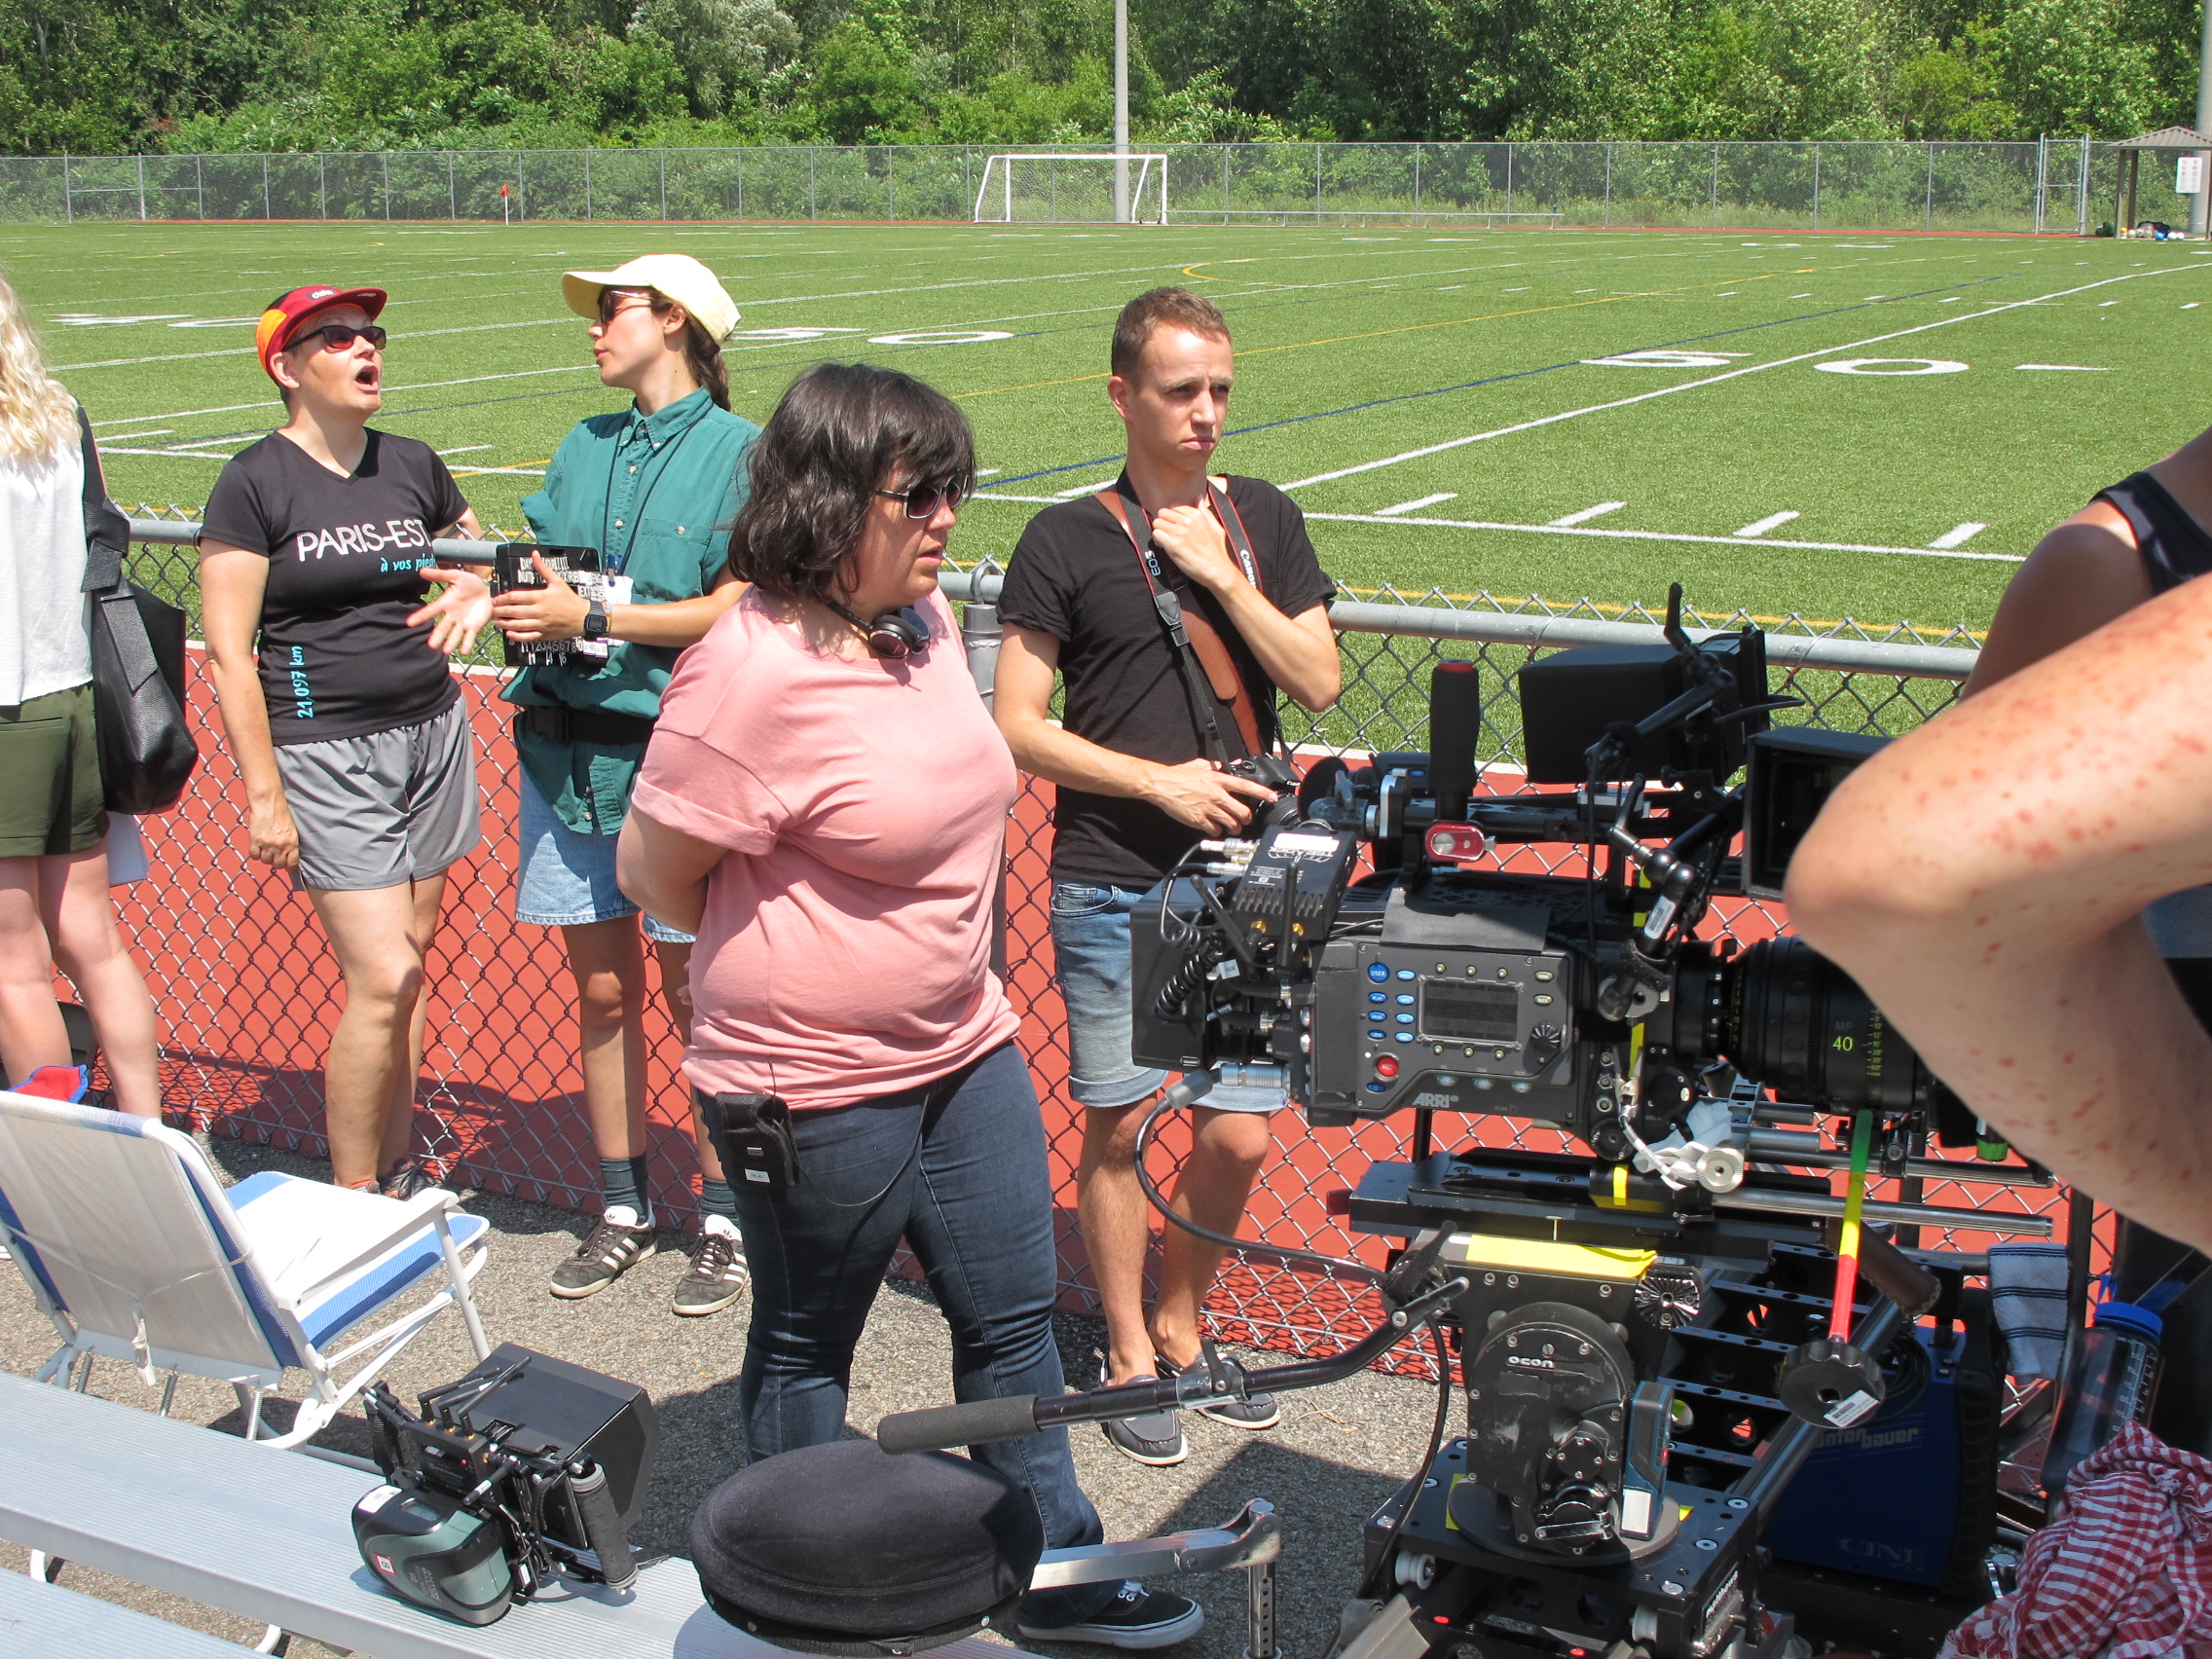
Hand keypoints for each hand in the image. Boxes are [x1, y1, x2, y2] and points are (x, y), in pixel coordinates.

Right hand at [247, 794, 299, 870]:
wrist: (268, 802)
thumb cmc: (281, 813)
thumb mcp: (291, 830)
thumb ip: (290, 844)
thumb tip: (287, 856)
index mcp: (292, 843)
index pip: (292, 864)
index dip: (289, 867)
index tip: (287, 866)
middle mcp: (280, 846)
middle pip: (277, 865)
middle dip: (276, 861)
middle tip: (275, 854)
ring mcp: (267, 844)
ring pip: (265, 861)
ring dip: (265, 856)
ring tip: (266, 847)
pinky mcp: (255, 841)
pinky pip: (254, 856)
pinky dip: (255, 853)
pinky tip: (257, 846)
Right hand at [410, 567, 493, 655]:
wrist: (488, 590)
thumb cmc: (470, 583)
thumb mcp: (456, 576)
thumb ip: (439, 575)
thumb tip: (421, 571)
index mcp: (445, 603)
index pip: (431, 611)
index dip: (420, 616)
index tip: (410, 623)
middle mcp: (452, 616)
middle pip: (443, 627)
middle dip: (437, 636)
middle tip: (431, 645)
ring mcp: (462, 623)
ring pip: (455, 634)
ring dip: (451, 643)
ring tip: (446, 651)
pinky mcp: (474, 627)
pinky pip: (469, 637)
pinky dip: (467, 644)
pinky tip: (464, 652)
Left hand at [491, 553, 589, 642]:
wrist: (584, 618)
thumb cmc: (570, 600)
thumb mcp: (557, 581)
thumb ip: (543, 568)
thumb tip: (534, 555)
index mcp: (541, 597)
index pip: (515, 597)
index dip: (502, 598)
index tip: (496, 599)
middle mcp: (539, 611)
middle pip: (513, 611)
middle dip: (500, 611)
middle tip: (494, 610)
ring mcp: (541, 624)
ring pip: (518, 625)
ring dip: (505, 623)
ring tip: (497, 621)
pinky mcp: (544, 634)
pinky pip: (527, 637)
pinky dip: (517, 636)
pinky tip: (509, 633)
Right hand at [1141, 757, 1277, 833]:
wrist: (1161, 785)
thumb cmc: (1180, 775)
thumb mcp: (1201, 765)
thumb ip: (1219, 766)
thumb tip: (1233, 764)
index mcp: (1219, 780)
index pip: (1246, 786)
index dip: (1262, 793)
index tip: (1273, 798)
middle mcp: (1217, 795)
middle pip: (1242, 812)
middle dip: (1246, 819)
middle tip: (1244, 820)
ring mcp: (1208, 809)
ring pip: (1231, 824)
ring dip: (1234, 828)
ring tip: (1231, 827)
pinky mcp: (1199, 820)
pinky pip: (1215, 830)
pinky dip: (1217, 831)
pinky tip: (1213, 828)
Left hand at [1149, 501, 1239, 593]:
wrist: (1217, 570)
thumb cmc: (1217, 551)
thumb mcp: (1216, 527)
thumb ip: (1206, 513)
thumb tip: (1199, 499)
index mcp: (1197, 515)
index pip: (1174, 507)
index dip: (1172, 517)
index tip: (1175, 526)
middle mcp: (1188, 521)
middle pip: (1163, 513)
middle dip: (1163, 522)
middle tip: (1167, 533)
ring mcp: (1180, 532)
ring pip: (1157, 523)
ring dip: (1159, 532)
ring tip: (1165, 541)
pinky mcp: (1173, 545)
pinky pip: (1156, 535)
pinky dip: (1158, 541)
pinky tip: (1164, 547)